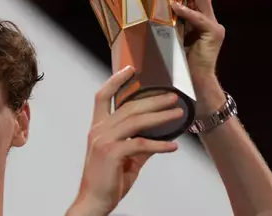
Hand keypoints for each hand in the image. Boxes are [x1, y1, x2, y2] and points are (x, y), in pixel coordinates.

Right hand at [68, 66, 181, 215]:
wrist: (94, 202)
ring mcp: (104, 141)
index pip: (103, 96)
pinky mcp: (112, 154)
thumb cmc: (107, 180)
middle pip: (128, 106)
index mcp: (98, 127)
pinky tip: (173, 146)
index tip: (131, 69)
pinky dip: (159, 144)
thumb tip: (160, 134)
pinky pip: (140, 144)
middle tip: (172, 96)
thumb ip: (140, 144)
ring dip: (160, 116)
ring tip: (178, 114)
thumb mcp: (127, 158)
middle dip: (153, 99)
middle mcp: (99, 130)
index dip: (116, 81)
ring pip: (136, 121)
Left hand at [166, 0, 225, 110]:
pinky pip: (200, 19)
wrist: (193, 85)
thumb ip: (163, 17)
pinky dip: (187, 11)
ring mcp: (213, 24)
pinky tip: (174, 6)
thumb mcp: (167, 32)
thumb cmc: (176, 60)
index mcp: (199, 11)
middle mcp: (208, 14)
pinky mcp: (213, 35)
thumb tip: (142, 2)